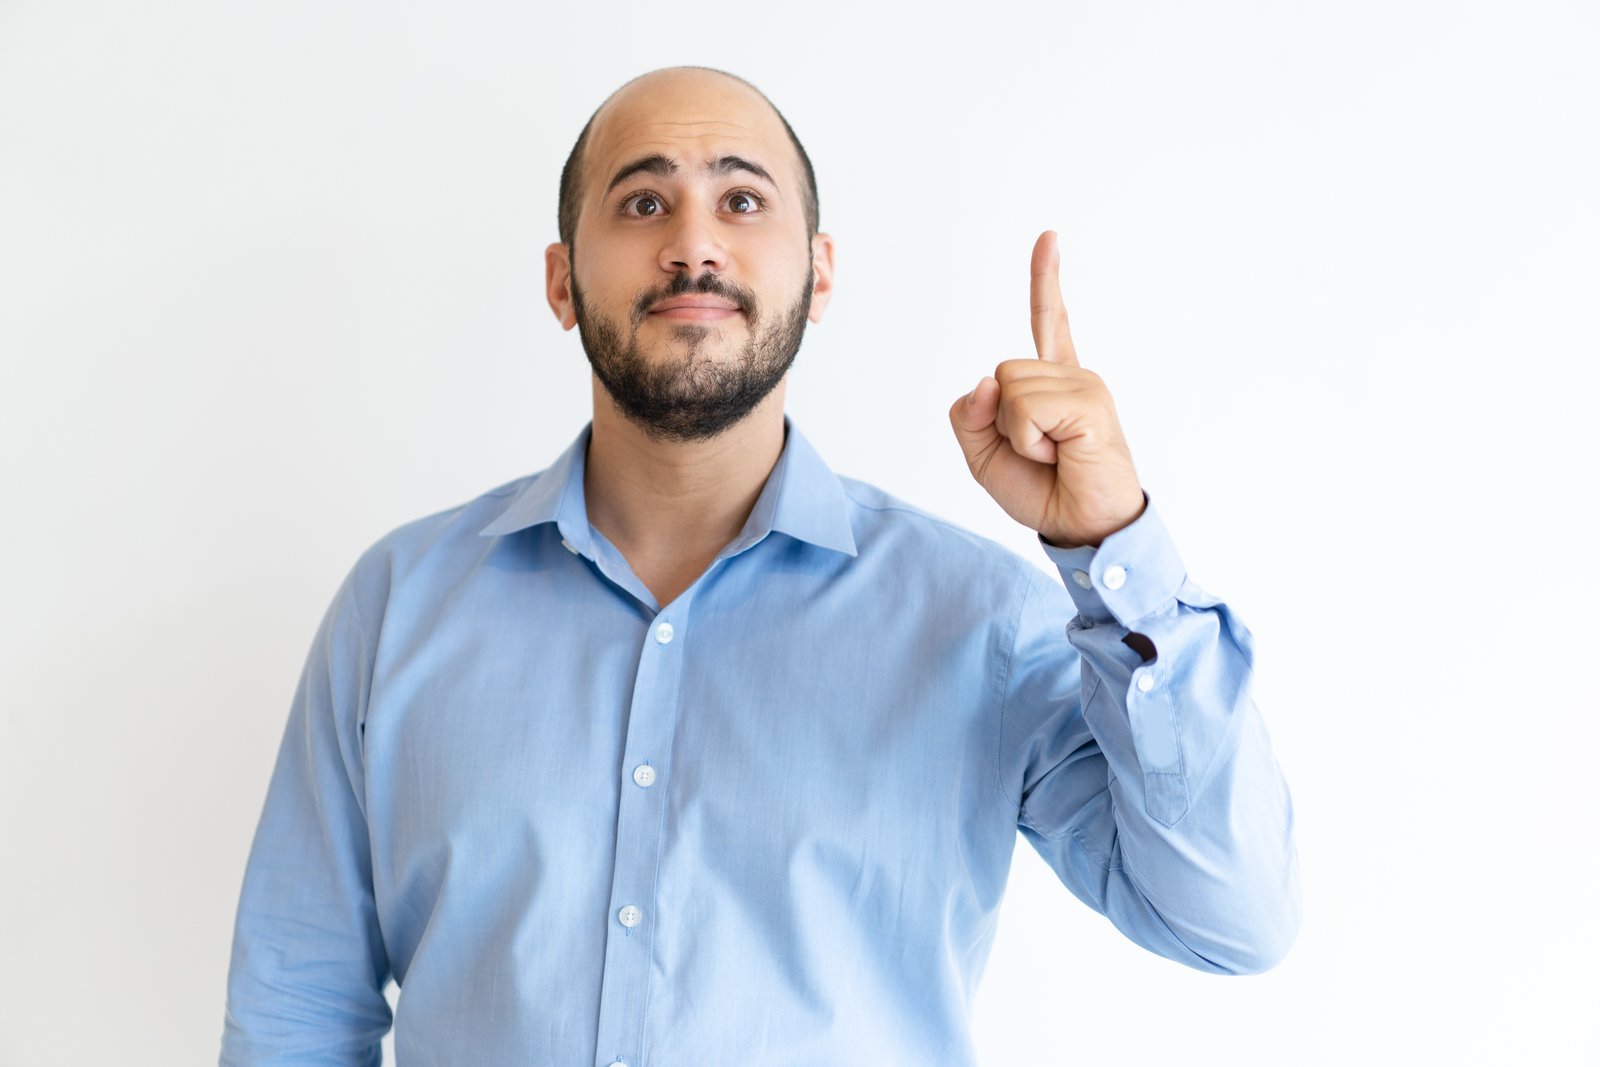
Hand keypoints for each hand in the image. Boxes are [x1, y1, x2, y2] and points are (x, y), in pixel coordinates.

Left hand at [949, 231, 1145, 547]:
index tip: (1049, 238)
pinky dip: (1030, 442)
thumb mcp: (985, 456)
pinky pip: (1025, 410)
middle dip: (1001, 422)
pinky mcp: (1090, 403)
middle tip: (1040, 452)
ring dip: (1017, 435)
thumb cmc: (1044, 491)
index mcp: (1054, 383)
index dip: (1045, 281)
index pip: (1048, 323)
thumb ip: (969, 416)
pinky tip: (1063, 454)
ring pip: (1008, 391)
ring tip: (1054, 455)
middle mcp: (1074, 376)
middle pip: (1000, 374)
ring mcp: (1086, 386)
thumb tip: (984, 381)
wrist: (1084, 528)